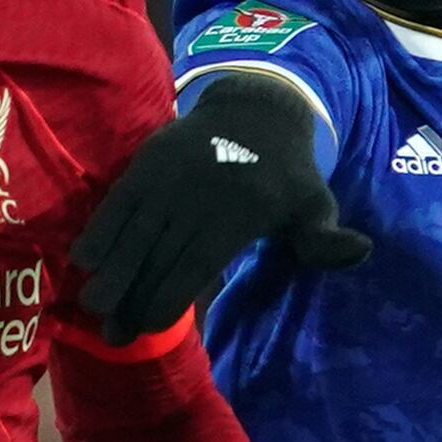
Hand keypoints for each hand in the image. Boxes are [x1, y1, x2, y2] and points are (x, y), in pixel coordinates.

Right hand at [72, 73, 367, 340]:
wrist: (255, 107)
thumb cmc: (287, 174)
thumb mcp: (315, 204)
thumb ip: (325, 238)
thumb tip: (360, 251)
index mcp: (241, 209)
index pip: (197, 260)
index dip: (169, 294)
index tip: (149, 327)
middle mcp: (200, 191)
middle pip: (159, 252)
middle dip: (132, 296)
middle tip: (112, 335)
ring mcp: (170, 174)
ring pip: (133, 229)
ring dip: (110, 270)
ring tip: (91, 307)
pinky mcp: (148, 160)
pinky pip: (118, 199)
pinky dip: (100, 228)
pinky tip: (82, 260)